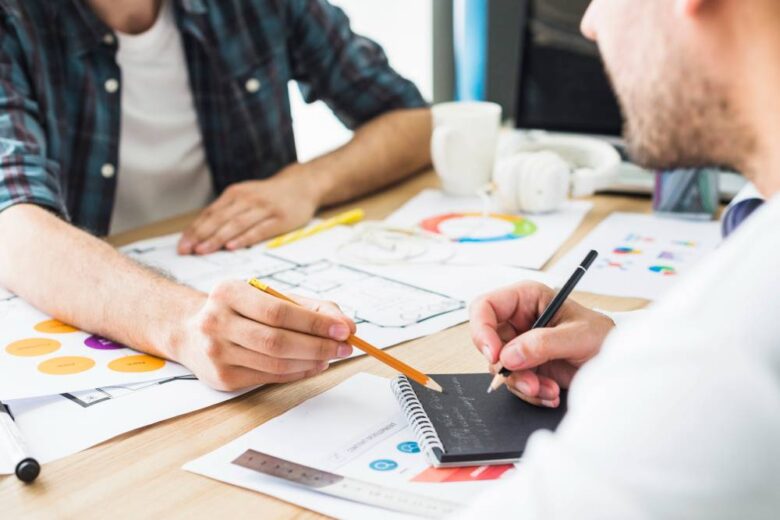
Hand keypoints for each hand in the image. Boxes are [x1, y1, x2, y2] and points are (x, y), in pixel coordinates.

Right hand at [172, 280, 355, 390]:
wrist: (190, 331)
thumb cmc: (237, 310)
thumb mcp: (266, 296)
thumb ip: (308, 307)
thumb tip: (346, 325)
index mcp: (228, 292)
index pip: (279, 312)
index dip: (315, 323)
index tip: (344, 329)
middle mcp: (217, 322)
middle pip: (277, 341)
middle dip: (318, 345)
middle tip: (344, 346)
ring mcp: (216, 352)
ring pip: (275, 363)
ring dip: (310, 361)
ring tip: (330, 356)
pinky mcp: (221, 377)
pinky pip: (268, 377)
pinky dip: (296, 373)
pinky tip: (311, 365)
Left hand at [177, 166, 320, 254]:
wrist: (302, 185)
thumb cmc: (269, 196)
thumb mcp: (246, 196)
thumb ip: (228, 211)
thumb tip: (202, 233)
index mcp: (236, 194)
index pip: (210, 213)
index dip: (195, 229)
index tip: (182, 245)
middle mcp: (248, 199)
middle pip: (220, 219)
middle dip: (201, 235)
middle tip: (187, 250)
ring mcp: (264, 208)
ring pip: (236, 224)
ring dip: (217, 238)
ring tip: (203, 250)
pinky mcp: (280, 219)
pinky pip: (259, 230)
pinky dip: (244, 238)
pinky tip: (232, 247)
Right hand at [469, 281, 613, 406]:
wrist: (616, 362)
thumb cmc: (602, 336)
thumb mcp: (578, 336)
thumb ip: (543, 343)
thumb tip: (509, 355)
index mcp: (526, 298)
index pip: (485, 307)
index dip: (482, 330)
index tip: (494, 355)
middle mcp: (518, 320)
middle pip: (488, 342)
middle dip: (507, 367)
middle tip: (530, 381)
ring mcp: (519, 345)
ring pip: (499, 367)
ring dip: (522, 383)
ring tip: (549, 389)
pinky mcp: (525, 367)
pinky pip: (513, 382)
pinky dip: (530, 392)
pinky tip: (550, 392)